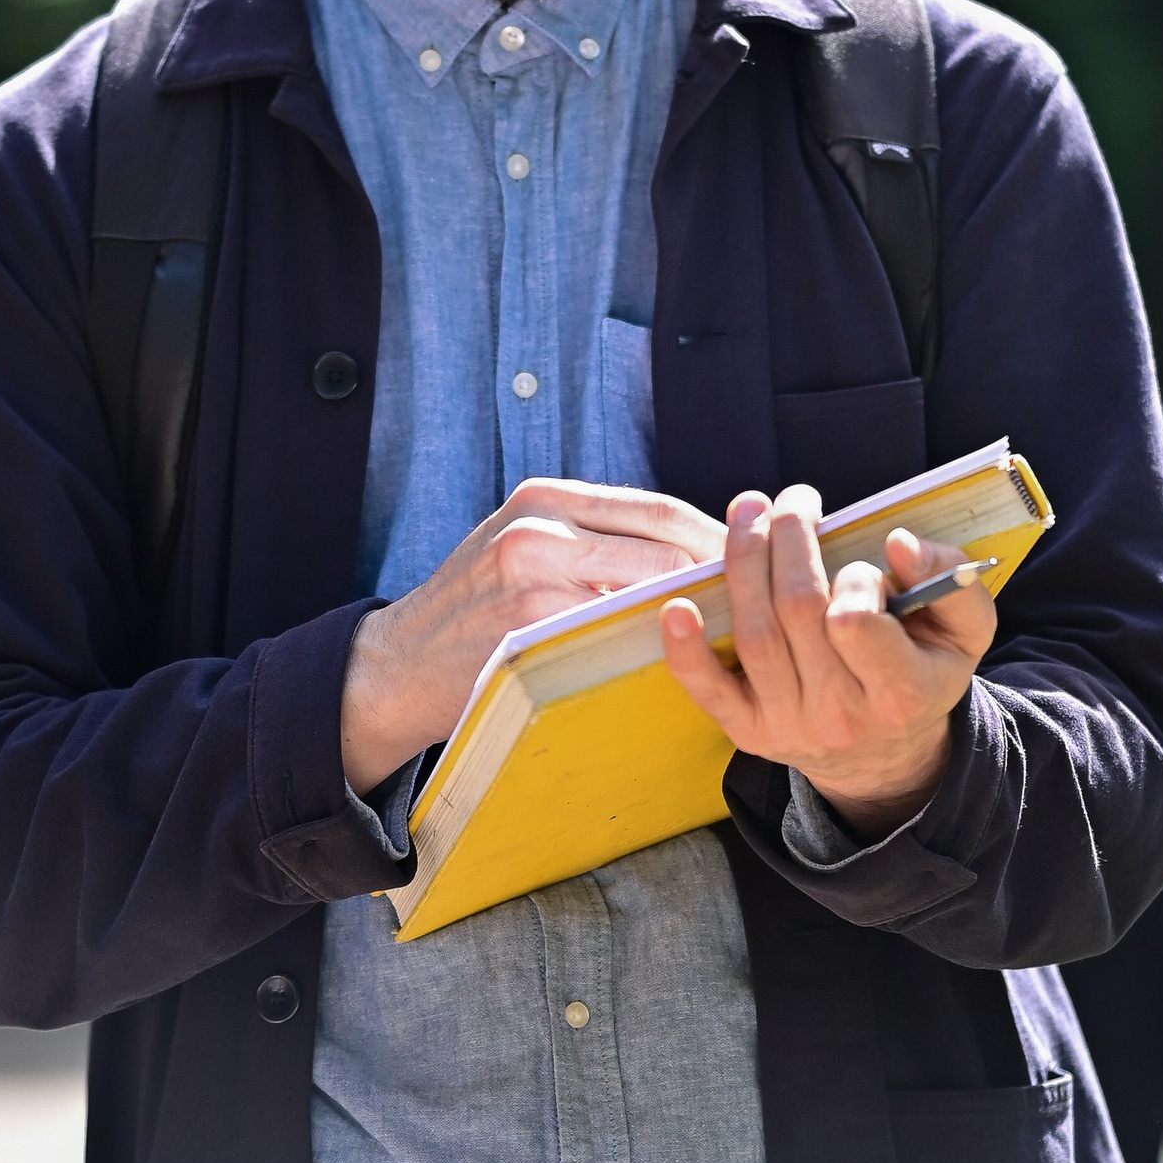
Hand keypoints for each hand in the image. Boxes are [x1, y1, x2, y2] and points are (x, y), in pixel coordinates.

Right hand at [343, 479, 726, 793]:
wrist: (399, 663)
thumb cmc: (474, 608)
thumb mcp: (521, 544)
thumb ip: (591, 538)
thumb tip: (690, 548)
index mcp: (545, 499)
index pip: (657, 509)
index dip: (715, 535)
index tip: (755, 558)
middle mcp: (539, 529)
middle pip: (663, 544)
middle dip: (720, 571)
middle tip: (763, 599)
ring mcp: (534, 581)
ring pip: (648, 590)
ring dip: (698, 609)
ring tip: (737, 628)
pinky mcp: (531, 632)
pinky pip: (615, 635)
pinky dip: (656, 642)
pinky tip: (682, 658)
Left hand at [658, 490, 996, 838]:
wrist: (883, 757)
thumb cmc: (922, 673)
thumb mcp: (965, 632)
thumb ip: (951, 578)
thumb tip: (898, 543)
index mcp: (898, 691)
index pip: (856, 621)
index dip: (853, 577)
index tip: (861, 562)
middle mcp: (840, 714)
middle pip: (796, 610)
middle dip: (788, 539)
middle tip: (793, 501)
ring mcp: (788, 725)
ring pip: (754, 632)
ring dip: (743, 560)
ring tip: (749, 512)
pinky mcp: (747, 730)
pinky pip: (708, 690)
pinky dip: (687, 648)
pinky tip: (677, 605)